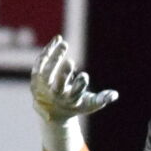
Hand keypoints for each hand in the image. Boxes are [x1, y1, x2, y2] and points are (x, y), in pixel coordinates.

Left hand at [30, 36, 116, 150]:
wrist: (51, 111)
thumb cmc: (75, 105)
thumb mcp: (89, 104)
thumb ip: (101, 99)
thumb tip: (114, 95)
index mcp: (69, 102)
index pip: (74, 94)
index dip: (79, 86)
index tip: (84, 77)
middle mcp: (55, 95)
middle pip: (57, 86)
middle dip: (63, 75)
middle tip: (70, 62)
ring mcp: (43, 87)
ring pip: (47, 72)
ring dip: (55, 57)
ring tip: (65, 44)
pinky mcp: (37, 78)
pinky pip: (41, 62)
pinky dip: (49, 50)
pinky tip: (58, 40)